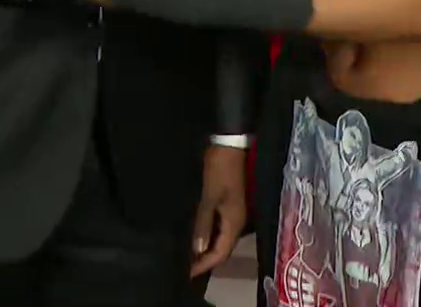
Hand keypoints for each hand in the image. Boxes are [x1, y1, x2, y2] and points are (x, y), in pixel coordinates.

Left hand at [191, 144, 247, 277]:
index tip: (186, 274)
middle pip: (222, 248)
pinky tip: (194, 235)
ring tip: (186, 255)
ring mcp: (232, 213)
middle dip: (204, 259)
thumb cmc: (219, 171)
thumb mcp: (208, 197)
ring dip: (205, 248)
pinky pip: (217, 227)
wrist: (229, 145)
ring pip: (219, 238)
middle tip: (184, 267)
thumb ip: (203, 224)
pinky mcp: (227, 204)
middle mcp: (236, 222)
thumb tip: (197, 250)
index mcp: (234, 222)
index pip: (221, 253)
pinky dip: (206, 235)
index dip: (204, 265)